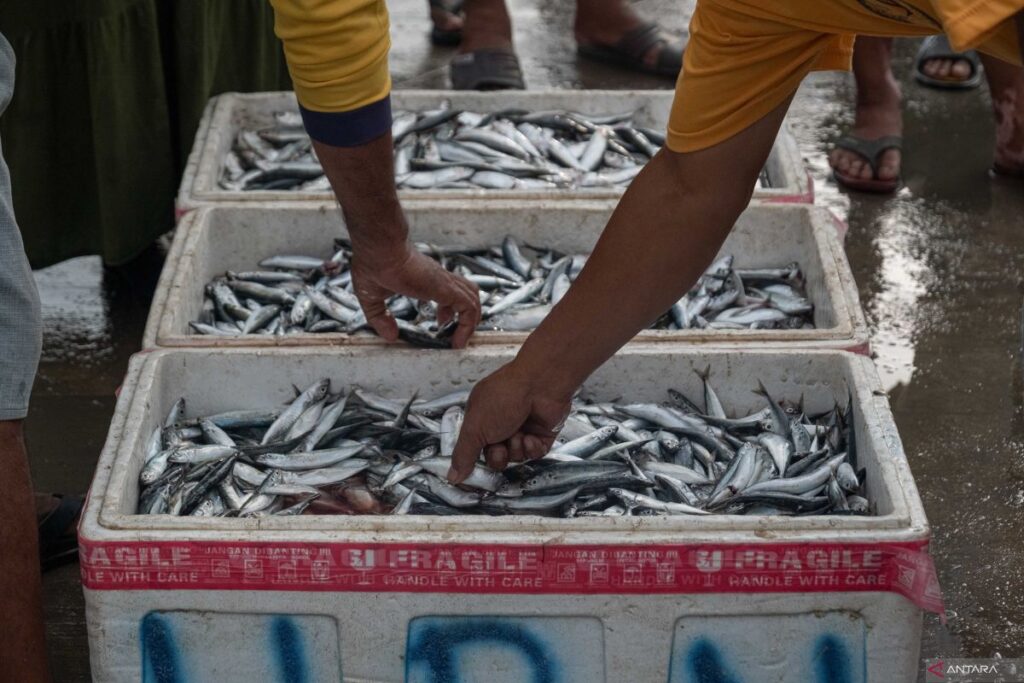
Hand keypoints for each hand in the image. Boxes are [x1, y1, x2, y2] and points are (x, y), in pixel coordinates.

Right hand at [350, 242, 480, 348]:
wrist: (379, 248)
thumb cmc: (374, 263)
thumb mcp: (372, 297)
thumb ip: (380, 317)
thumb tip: (389, 335)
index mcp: (424, 277)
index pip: (449, 289)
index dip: (450, 308)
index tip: (441, 321)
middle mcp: (438, 277)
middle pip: (467, 292)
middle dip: (465, 315)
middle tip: (454, 332)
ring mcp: (443, 281)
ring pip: (472, 298)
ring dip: (470, 322)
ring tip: (460, 340)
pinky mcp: (446, 288)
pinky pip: (468, 308)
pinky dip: (468, 326)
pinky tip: (458, 341)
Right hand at [448, 361, 572, 481]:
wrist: (541, 385)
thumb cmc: (505, 396)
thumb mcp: (475, 427)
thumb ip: (463, 453)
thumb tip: (452, 476)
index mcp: (480, 418)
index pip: (473, 448)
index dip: (473, 462)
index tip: (471, 475)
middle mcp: (500, 424)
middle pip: (495, 458)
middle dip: (497, 456)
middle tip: (499, 446)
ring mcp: (522, 429)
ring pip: (516, 458)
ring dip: (516, 449)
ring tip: (518, 433)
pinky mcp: (541, 434)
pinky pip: (534, 454)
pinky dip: (532, 448)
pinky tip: (531, 435)